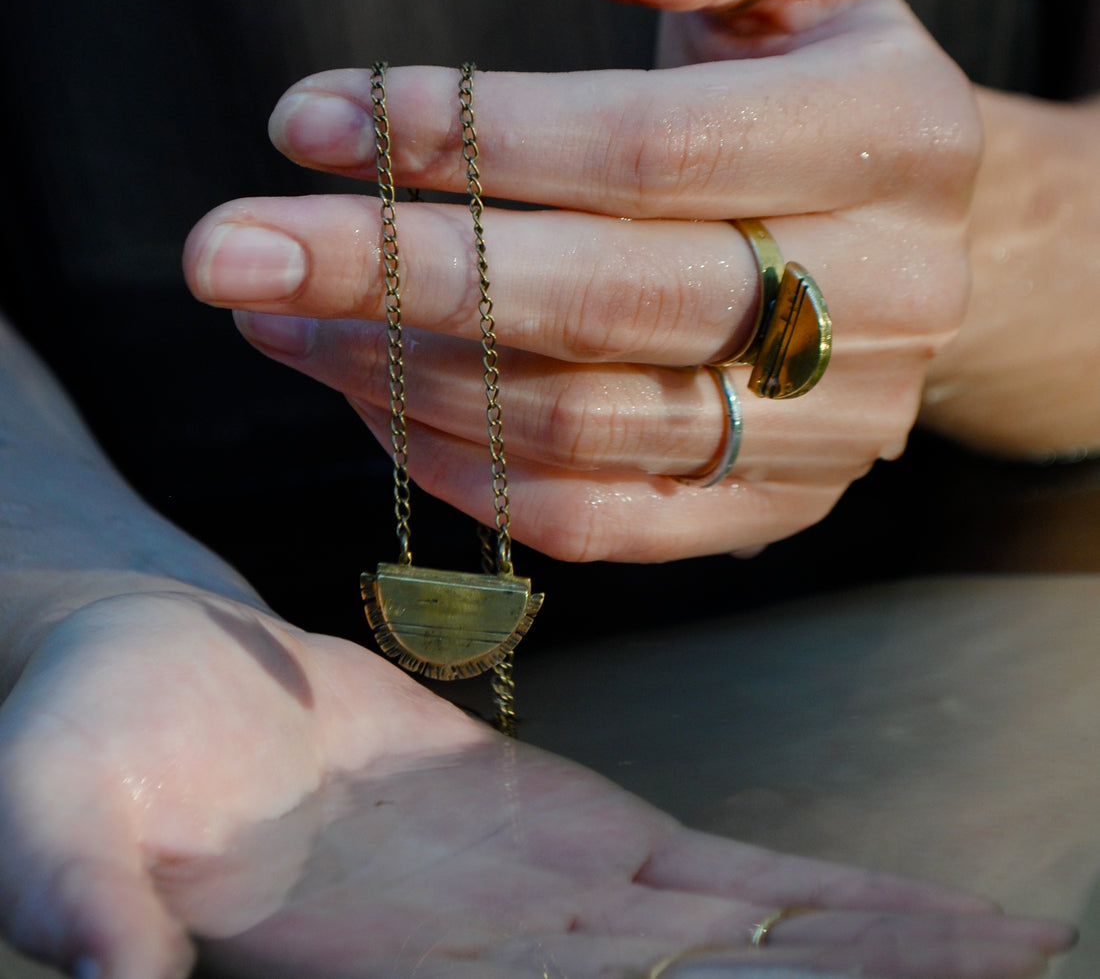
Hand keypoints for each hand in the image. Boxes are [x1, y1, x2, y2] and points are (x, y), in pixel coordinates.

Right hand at [0, 590, 1069, 978]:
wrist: (141, 686)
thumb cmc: (81, 740)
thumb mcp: (55, 803)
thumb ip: (76, 890)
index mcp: (392, 977)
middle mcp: (495, 975)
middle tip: (1028, 972)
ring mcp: (551, 916)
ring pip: (744, 956)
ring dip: (882, 961)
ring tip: (1026, 956)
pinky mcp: (574, 846)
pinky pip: (719, 885)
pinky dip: (829, 903)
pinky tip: (936, 917)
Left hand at [184, 0, 981, 559]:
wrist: (906, 223)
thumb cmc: (808, 65)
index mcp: (897, 132)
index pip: (649, 149)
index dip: (467, 136)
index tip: (302, 118)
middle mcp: (889, 295)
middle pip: (606, 301)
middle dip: (393, 274)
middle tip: (221, 252)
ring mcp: (838, 423)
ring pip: (585, 426)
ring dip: (401, 373)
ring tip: (273, 315)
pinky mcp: (775, 506)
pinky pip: (596, 520)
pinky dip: (462, 469)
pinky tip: (365, 395)